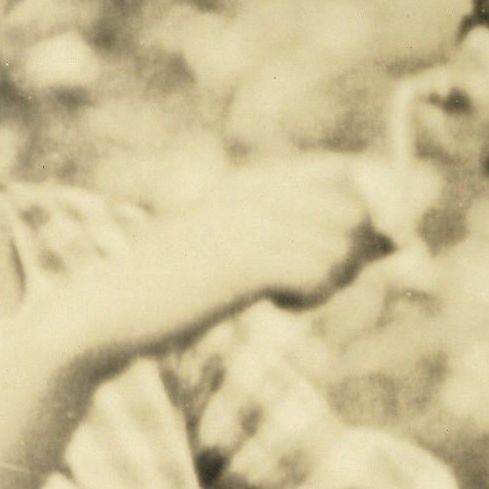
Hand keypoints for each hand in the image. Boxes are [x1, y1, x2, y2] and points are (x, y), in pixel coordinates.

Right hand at [45, 157, 390, 374]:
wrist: (97, 318)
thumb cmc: (165, 300)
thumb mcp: (232, 265)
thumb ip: (299, 248)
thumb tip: (390, 241)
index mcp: (240, 189)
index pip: (334, 171)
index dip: (359, 208)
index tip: (357, 252)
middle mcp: (245, 196)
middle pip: (347, 201)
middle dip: (352, 248)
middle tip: (317, 286)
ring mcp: (242, 224)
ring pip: (338, 237)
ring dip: (331, 276)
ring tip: (292, 298)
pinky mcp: (239, 260)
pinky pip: (314, 267)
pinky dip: (311, 293)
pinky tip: (279, 308)